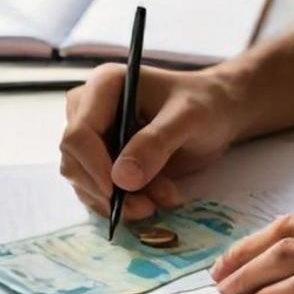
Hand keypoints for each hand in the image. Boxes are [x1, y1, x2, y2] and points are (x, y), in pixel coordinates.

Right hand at [59, 64, 245, 219]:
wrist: (219, 112)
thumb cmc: (205, 104)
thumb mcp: (188, 118)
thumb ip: (156, 143)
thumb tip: (121, 178)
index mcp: (104, 87)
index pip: (78, 133)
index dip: (93, 167)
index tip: (119, 192)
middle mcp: (90, 110)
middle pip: (74, 161)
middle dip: (107, 191)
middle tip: (146, 207)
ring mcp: (95, 137)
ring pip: (85, 181)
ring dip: (119, 201)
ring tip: (159, 201)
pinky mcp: (104, 160)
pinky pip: (99, 191)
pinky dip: (125, 203)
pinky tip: (157, 198)